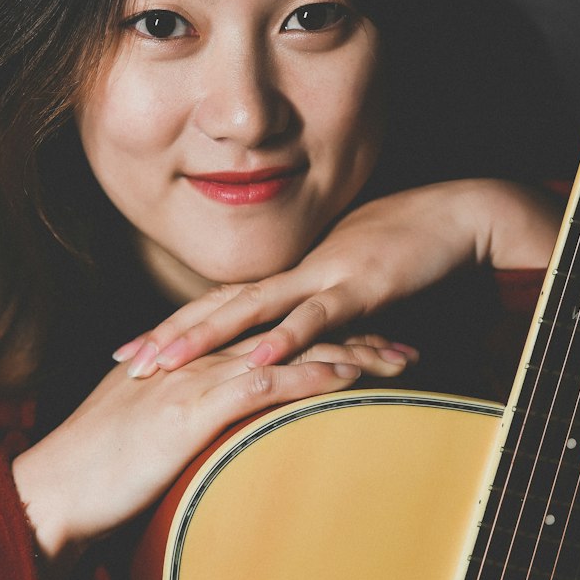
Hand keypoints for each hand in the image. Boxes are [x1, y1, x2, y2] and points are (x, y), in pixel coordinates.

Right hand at [11, 334, 405, 564]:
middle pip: (290, 331)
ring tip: (402, 360)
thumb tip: (210, 428)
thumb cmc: (90, 473)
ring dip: (353, 352)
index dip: (317, 331)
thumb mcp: (140, 432)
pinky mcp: (194, 407)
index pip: (266, 333)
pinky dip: (315, 378)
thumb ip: (178, 416)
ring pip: (289, 351)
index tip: (364, 339)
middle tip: (404, 344)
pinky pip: (268, 384)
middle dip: (352, 334)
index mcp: (184, 358)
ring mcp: (194, 377)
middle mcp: (194, 356)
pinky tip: (355, 380)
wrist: (51, 489)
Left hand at [113, 180, 560, 377]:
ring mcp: (323, 278)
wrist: (455, 216)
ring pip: (252, 311)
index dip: (172, 327)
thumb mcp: (351, 291)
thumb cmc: (406, 252)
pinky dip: (286, 338)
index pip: (218, 305)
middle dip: (168, 336)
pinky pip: (317, 317)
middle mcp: (294, 275)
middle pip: (217, 307)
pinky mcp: (359, 287)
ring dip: (205, 337)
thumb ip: (317, 318)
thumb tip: (288, 354)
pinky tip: (257, 359)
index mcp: (289, 277)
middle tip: (123, 363)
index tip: (130, 351)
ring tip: (164, 362)